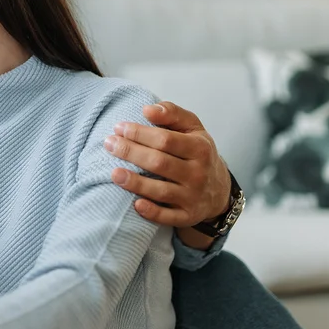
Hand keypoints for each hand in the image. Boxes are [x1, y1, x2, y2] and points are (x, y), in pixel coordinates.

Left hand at [103, 101, 230, 227]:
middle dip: (131, 152)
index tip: (119, 127)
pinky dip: (152, 212)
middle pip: (159, 163)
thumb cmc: (197, 152)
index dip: (139, 133)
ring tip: (114, 173)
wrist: (219, 188)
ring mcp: (193, 197)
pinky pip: (168, 218)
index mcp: (200, 148)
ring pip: (161, 191)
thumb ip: (172, 113)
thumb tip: (147, 110)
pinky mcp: (188, 216)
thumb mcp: (192, 128)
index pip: (165, 140)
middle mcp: (198, 173)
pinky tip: (135, 204)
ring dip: (135, 183)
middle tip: (109, 144)